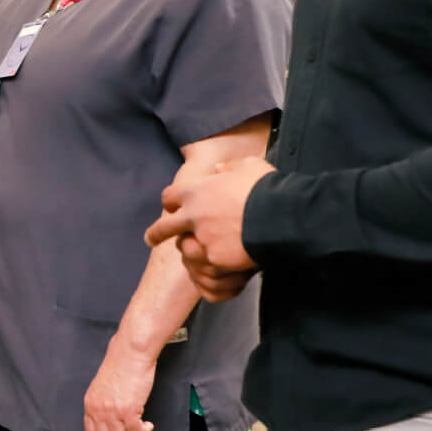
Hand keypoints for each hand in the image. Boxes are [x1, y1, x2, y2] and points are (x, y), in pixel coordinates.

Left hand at [84, 342, 157, 430]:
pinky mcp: (128, 410)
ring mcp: (112, 412)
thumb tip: (110, 420)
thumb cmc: (120, 365)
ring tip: (142, 429)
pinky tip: (148, 424)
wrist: (130, 354)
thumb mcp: (103, 387)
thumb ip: (103, 404)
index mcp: (90, 404)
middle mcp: (99, 410)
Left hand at [145, 156, 273, 300]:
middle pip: (163, 228)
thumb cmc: (266, 188)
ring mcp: (203, 239)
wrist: (280, 215)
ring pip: (187, 249)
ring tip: (197, 255)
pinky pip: (210, 264)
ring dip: (191, 250)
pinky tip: (226, 263)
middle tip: (150, 239)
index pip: (170, 197)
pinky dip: (216, 264)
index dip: (171, 202)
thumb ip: (229, 168)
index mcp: (196, 191)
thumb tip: (219, 169)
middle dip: (155, 234)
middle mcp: (193, 216)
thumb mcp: (247, 166)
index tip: (170, 207)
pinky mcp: (215, 258)